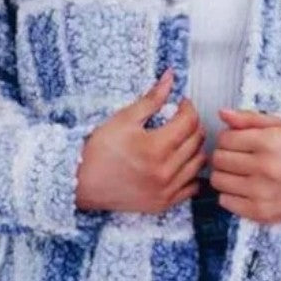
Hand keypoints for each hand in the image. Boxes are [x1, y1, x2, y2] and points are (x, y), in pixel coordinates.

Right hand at [75, 68, 207, 214]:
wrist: (82, 183)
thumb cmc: (99, 150)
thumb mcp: (124, 119)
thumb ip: (151, 99)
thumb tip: (170, 77)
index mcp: (156, 147)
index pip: (189, 121)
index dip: (188, 107)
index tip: (181, 104)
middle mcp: (165, 171)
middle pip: (197, 141)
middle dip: (192, 124)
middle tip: (181, 119)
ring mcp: (166, 190)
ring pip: (198, 163)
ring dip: (194, 147)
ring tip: (181, 139)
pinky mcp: (163, 203)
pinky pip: (192, 187)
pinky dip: (191, 173)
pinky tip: (180, 163)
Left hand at [210, 107, 280, 223]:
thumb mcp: (278, 127)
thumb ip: (248, 118)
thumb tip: (221, 113)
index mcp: (271, 142)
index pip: (224, 138)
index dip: (227, 139)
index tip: (238, 144)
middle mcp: (267, 167)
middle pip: (218, 159)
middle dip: (224, 157)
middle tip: (238, 159)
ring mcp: (263, 192)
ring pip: (217, 180)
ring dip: (225, 176)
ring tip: (240, 174)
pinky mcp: (259, 212)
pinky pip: (224, 201)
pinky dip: (230, 195)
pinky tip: (244, 190)